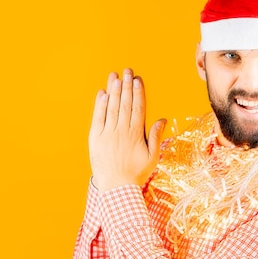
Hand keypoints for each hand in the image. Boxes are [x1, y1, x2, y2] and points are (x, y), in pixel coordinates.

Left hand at [88, 68, 165, 190]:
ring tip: (115, 76)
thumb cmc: (135, 173)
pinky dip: (100, 105)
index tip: (138, 80)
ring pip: (111, 108)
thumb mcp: (152, 157)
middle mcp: (122, 131)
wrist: (116, 187)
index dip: (138, 92)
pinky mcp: (95, 138)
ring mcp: (107, 134)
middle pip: (124, 104)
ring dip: (113, 91)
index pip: (137, 108)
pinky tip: (102, 93)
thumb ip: (156, 136)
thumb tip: (161, 119)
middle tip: (127, 71)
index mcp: (136, 134)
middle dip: (126, 86)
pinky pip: (98, 118)